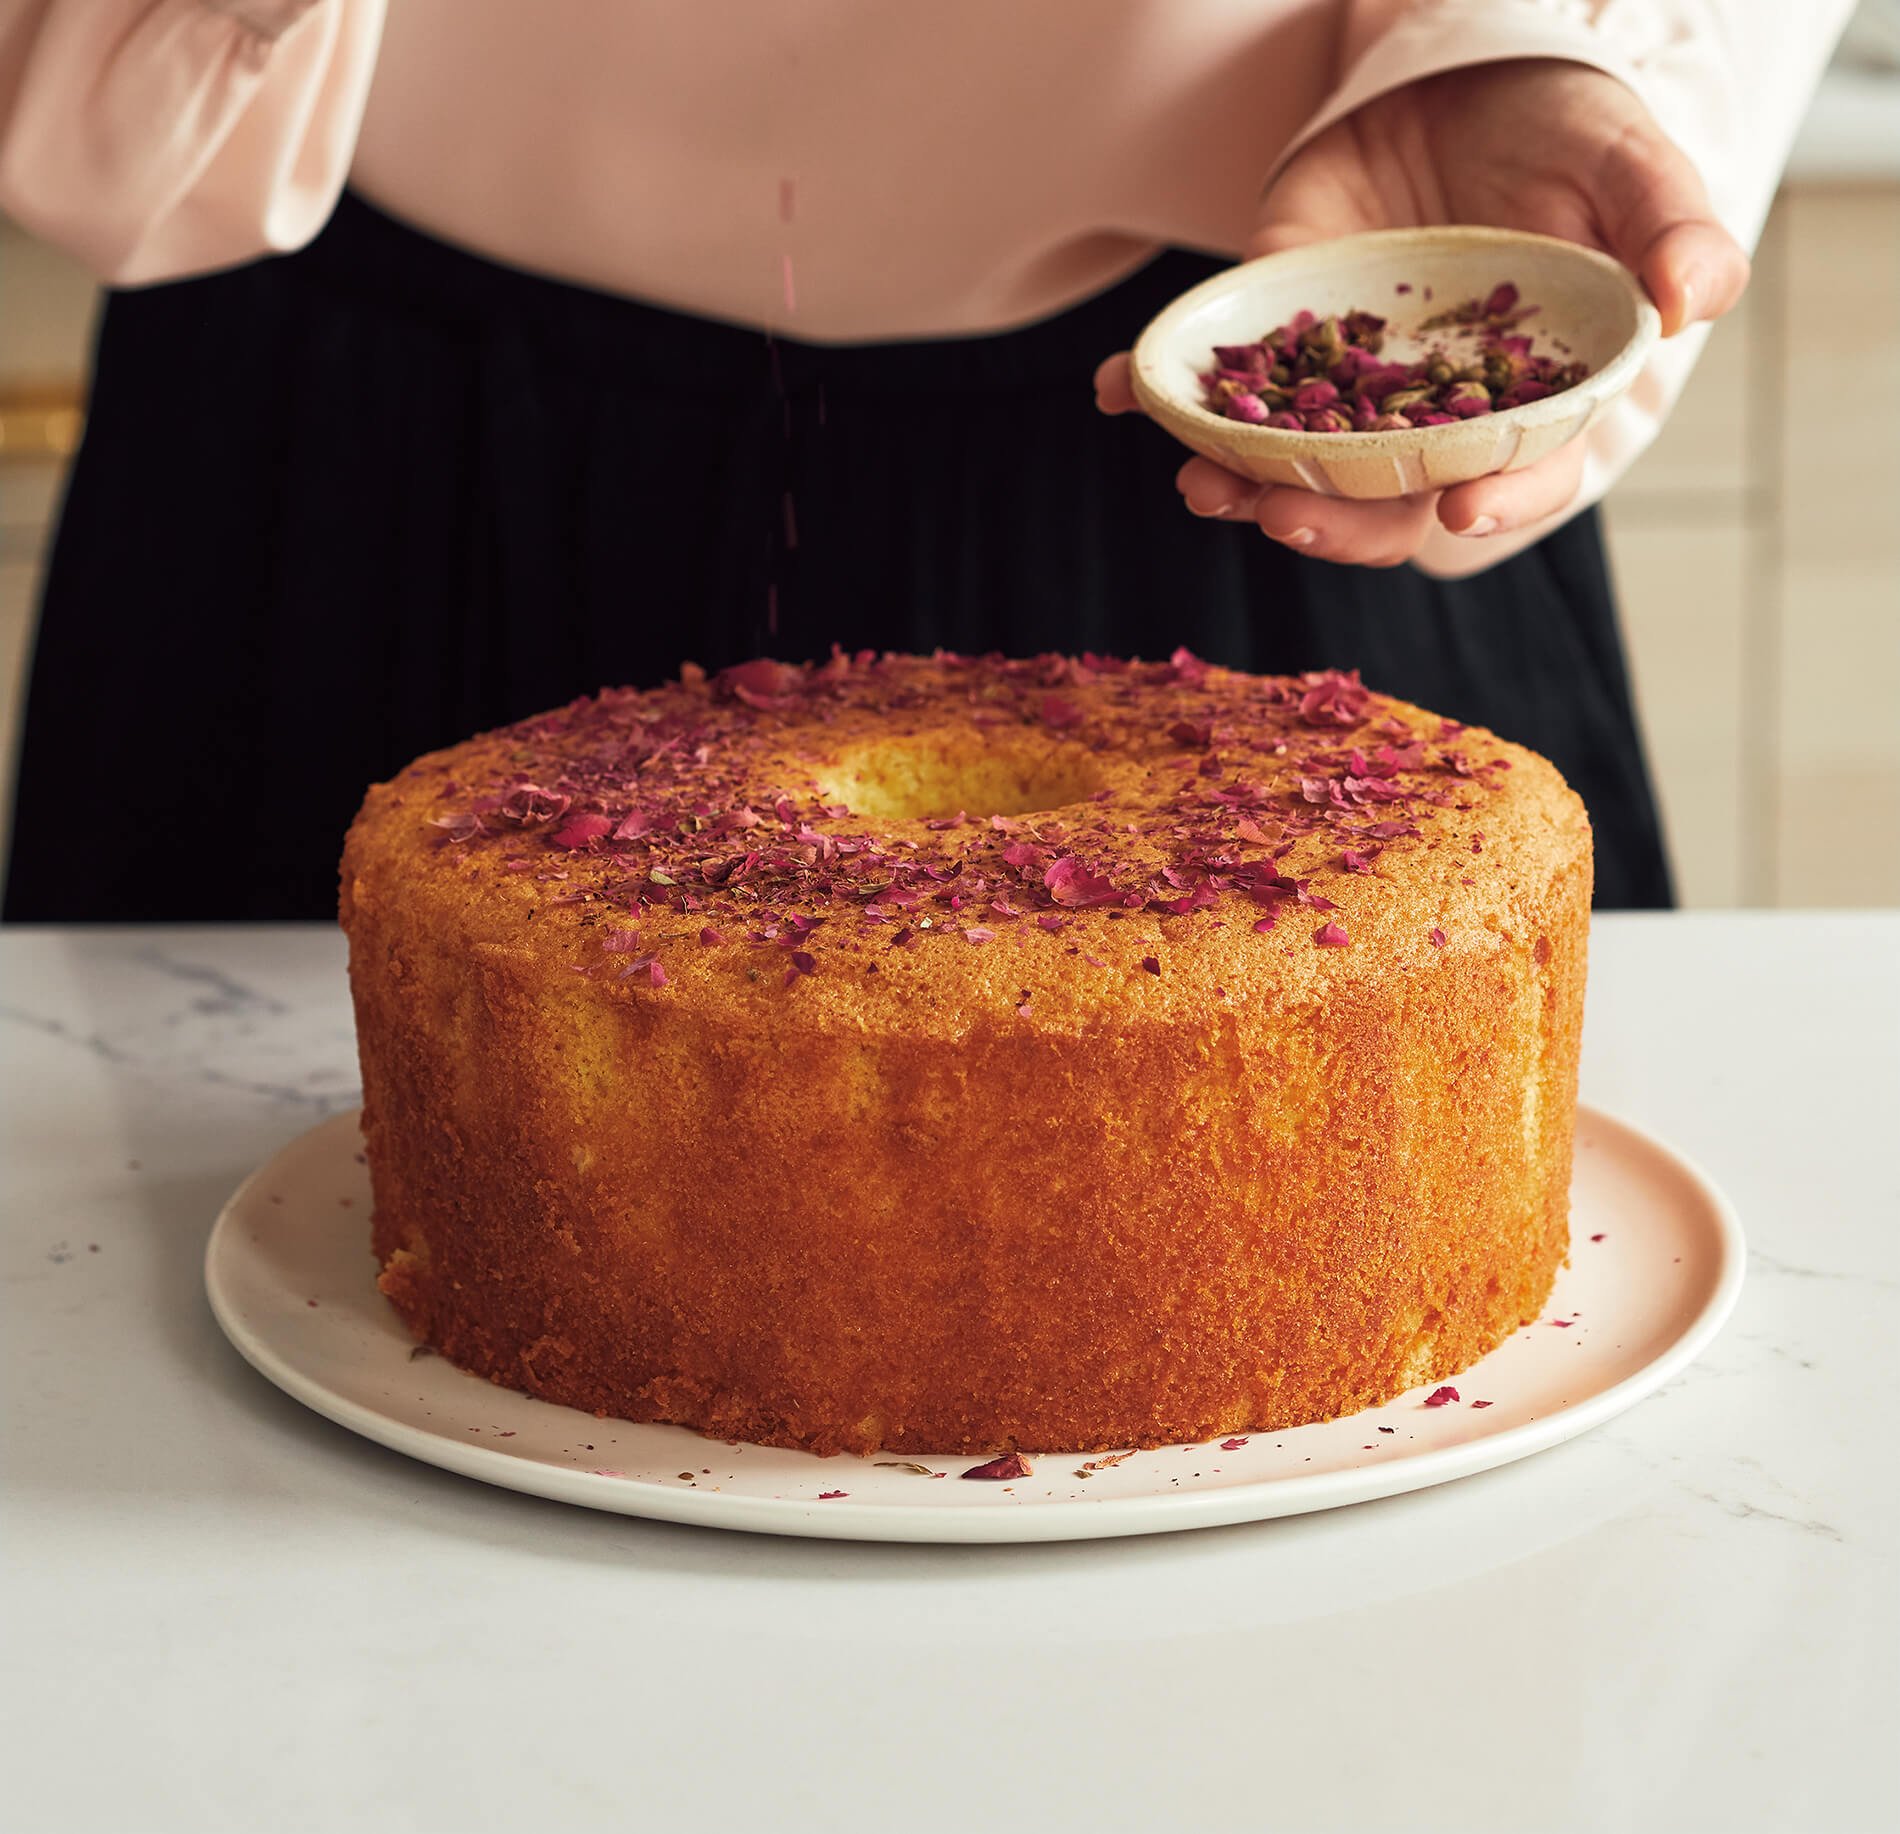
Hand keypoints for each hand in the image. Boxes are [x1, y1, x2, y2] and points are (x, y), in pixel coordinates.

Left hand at [1095, 58, 1750, 567]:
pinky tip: (1116, 389)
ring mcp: (1344, 390)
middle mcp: (1429, 421)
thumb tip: (1700, 296)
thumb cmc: (1560, 134)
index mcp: (1527, 405)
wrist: (1459, 81)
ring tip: (1197, 480)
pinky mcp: (1273, 341)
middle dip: (1334, 518)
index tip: (1461, 513)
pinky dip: (1156, 392)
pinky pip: (1214, 385)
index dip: (1498, 503)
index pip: (1521, 478)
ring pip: (1293, 466)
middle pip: (1386, 503)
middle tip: (1281, 509)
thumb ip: (1667, 229)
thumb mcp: (1624, 162)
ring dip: (1240, 484)